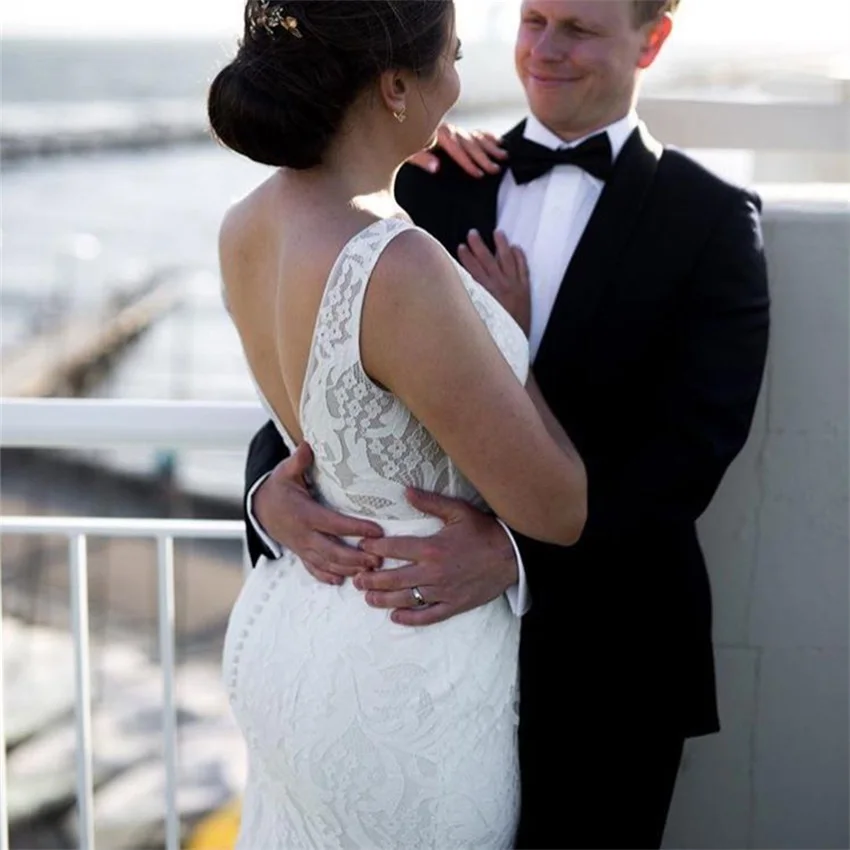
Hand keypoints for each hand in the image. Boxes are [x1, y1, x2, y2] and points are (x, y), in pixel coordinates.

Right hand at [253, 442, 383, 585]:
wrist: (259, 508)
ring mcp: (302, 547)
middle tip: (379, 558)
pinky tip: (342, 581)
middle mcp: (304, 534)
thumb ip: (298, 461)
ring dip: (348, 569)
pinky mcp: (301, 554)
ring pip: (327, 563)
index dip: (356, 528)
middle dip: (357, 557)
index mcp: (305, 514)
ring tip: (370, 571)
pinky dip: (327, 577)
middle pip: (333, 550)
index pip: (335, 523)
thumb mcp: (285, 472)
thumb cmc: (279, 488)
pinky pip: (314, 569)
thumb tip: (307, 445)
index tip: (377, 530)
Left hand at [353, 489, 517, 626]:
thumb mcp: (458, 511)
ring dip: (384, 599)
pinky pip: (428, 616)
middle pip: (394, 578)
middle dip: (372, 578)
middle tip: (357, 578)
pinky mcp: (453, 605)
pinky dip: (410, 619)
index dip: (375, 548)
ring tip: (368, 598)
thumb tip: (405, 491)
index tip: (363, 548)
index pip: (394, 549)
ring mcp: (442, 591)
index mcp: (431, 548)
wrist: (512, 557)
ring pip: (406, 599)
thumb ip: (430, 502)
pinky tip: (395, 617)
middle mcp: (433, 572)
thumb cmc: (484, 531)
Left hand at [407, 123, 507, 177]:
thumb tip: (436, 167)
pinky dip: (488, 137)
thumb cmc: (407, 143)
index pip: (456, 150)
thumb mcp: (409, 151)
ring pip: (477, 138)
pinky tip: (499, 141)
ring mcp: (456, 129)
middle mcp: (450, 130)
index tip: (478, 174)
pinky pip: (477, 132)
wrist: (405, 126)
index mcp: (438, 134)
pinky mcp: (460, 131)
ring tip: (503, 156)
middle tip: (495, 169)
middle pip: (470, 144)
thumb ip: (422, 158)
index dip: (467, 162)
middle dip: (483, 158)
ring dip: (491, 147)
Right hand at [458, 229, 530, 335]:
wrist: (514, 345)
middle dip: (479, 246)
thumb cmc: (493, 335)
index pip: (474, 270)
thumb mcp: (477, 319)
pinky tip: (516, 248)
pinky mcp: (525, 290)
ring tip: (498, 233)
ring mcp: (515, 287)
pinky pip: (523, 269)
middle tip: (473, 233)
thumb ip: (469, 303)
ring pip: (507, 260)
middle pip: (488, 261)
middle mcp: (500, 287)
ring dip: (501, 245)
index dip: (467, 258)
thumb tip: (459, 288)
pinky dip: (520, 257)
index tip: (461, 247)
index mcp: (486, 294)